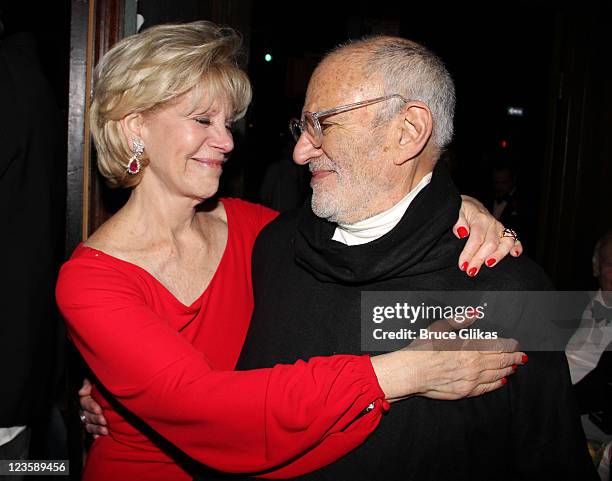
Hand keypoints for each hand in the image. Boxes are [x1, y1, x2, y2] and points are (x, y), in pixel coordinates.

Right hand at [79, 378, 107, 437]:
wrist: (116, 395)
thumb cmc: (104, 387)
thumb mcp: (97, 382)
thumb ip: (89, 384)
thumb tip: (82, 391)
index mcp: (87, 398)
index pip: (85, 403)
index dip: (91, 407)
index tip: (99, 410)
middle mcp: (87, 410)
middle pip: (87, 416)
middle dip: (96, 419)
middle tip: (104, 421)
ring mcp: (90, 419)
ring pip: (89, 425)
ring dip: (97, 429)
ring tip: (105, 430)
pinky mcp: (95, 426)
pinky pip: (92, 432)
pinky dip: (96, 435)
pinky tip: (99, 437)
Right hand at [371, 316, 525, 400]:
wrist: (411, 372)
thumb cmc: (422, 350)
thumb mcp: (439, 329)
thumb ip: (459, 322)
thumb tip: (473, 314)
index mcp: (470, 348)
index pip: (498, 347)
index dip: (510, 345)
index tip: (515, 344)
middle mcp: (475, 365)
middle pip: (501, 361)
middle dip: (513, 358)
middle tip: (521, 356)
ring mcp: (471, 381)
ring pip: (496, 375)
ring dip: (507, 370)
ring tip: (513, 367)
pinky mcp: (465, 392)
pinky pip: (486, 388)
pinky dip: (496, 384)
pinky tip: (500, 381)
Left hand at [454, 195, 522, 275]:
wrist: (469, 204)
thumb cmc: (461, 209)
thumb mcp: (456, 210)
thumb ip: (458, 220)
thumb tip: (462, 232)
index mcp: (480, 219)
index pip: (476, 239)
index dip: (469, 253)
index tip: (463, 265)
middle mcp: (492, 224)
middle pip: (490, 244)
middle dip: (480, 259)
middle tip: (470, 271)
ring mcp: (500, 228)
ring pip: (506, 243)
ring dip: (498, 256)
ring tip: (488, 265)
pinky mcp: (504, 231)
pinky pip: (515, 239)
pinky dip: (517, 247)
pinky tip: (515, 254)